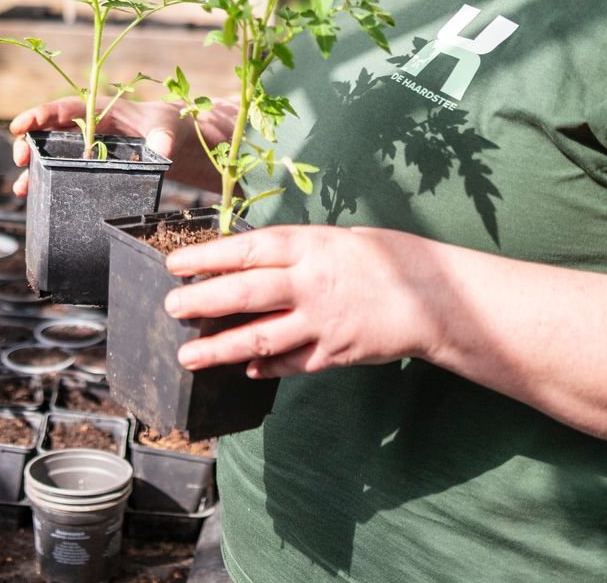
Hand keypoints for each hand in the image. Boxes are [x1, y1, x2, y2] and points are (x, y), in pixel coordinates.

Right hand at [7, 98, 181, 196]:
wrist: (172, 138)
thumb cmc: (166, 125)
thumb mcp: (166, 127)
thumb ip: (163, 135)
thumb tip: (163, 149)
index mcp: (99, 110)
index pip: (64, 109)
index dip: (40, 115)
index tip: (19, 125)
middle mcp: (86, 126)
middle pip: (48, 130)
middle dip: (29, 142)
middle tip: (19, 158)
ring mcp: (84, 145)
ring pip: (49, 151)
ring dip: (32, 166)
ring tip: (21, 187)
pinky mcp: (87, 161)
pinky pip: (60, 167)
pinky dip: (43, 179)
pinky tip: (31, 194)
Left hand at [162, 225, 442, 379]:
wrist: (436, 297)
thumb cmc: (386, 257)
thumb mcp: (337, 238)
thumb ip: (295, 253)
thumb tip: (249, 262)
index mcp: (310, 246)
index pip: (245, 250)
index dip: (206, 259)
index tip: (175, 266)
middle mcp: (311, 284)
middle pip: (244, 295)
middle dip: (201, 303)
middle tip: (170, 309)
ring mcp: (321, 323)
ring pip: (260, 338)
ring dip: (219, 350)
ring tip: (189, 357)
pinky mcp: (334, 354)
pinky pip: (291, 363)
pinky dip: (266, 365)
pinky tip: (246, 368)